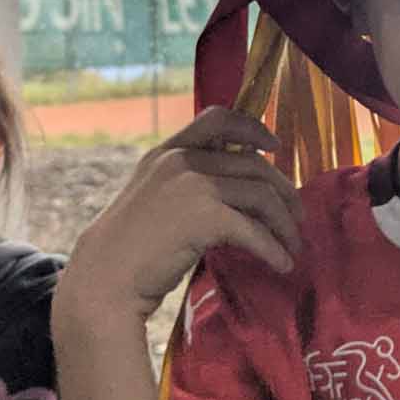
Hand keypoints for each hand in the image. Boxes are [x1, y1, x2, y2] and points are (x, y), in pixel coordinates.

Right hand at [56, 108, 303, 323]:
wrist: (104, 280)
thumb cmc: (129, 249)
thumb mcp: (154, 197)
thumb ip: (187, 182)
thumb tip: (240, 188)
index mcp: (166, 152)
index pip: (217, 118)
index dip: (253, 127)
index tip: (275, 145)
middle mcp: (179, 160)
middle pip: (254, 164)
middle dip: (283, 192)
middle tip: (296, 219)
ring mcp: (192, 185)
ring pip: (262, 196)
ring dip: (284, 226)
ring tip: (292, 247)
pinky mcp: (204, 216)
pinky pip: (254, 231)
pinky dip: (274, 249)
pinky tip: (282, 264)